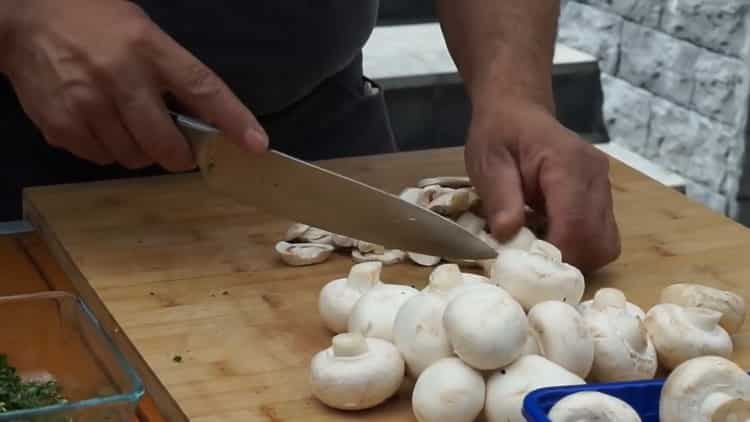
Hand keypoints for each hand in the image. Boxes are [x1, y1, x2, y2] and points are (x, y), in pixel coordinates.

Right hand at [0, 0, 266, 170]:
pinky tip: (98, 122)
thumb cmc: (95, 23)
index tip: (257, 145)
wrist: (24, 20)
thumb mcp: (144, 34)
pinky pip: (101, 159)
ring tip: (126, 121)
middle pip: (166, 144)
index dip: (233, 121)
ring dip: (140, 150)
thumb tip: (206, 122)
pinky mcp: (61, 126)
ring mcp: (87, 105)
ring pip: (134, 158)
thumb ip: (173, 75)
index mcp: (149, 48)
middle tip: (178, 148)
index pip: (202, 88)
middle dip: (179, 155)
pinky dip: (108, 149)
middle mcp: (120, 78)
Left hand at [465, 101, 620, 272]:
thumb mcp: (488, 162)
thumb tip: (508, 236)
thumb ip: (500, 198)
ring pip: (605, 243)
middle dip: (566, 262)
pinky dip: (578, 246)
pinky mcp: (601, 195)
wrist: (517, 111)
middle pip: (598, 241)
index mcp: (567, 165)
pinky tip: (549, 238)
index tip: (525, 268)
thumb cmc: (499, 134)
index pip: (575, 224)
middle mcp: (595, 176)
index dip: (555, 254)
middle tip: (530, 265)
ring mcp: (603, 187)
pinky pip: (600, 234)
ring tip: (539, 251)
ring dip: (574, 256)